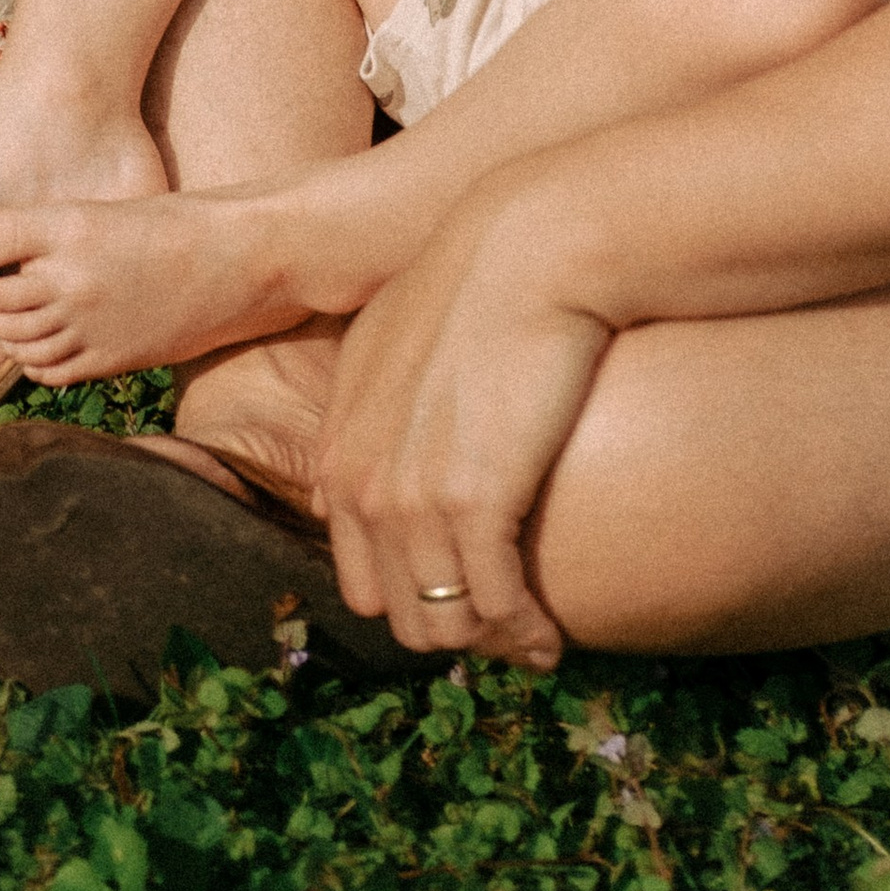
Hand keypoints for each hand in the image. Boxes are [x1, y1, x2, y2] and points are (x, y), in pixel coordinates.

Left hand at [314, 191, 609, 667]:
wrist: (532, 248)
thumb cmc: (477, 282)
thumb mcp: (391, 340)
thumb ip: (372, 404)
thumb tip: (386, 449)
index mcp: (337, 451)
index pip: (359, 575)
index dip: (414, 596)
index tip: (464, 596)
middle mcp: (360, 484)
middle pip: (396, 611)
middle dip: (450, 627)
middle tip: (504, 627)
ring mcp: (411, 498)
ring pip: (443, 623)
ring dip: (489, 642)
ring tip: (532, 641)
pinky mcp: (475, 504)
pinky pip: (495, 607)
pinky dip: (525, 634)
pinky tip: (551, 637)